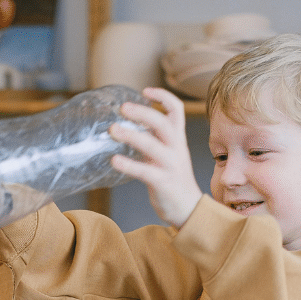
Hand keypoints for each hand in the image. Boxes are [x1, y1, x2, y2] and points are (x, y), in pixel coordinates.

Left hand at [108, 87, 202, 227]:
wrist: (188, 208)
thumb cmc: (172, 178)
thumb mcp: (166, 153)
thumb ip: (153, 139)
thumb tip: (128, 124)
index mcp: (177, 139)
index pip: (176, 110)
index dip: (163, 97)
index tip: (145, 90)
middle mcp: (176, 149)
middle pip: (164, 123)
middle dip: (143, 112)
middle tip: (122, 107)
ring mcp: (171, 166)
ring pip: (153, 145)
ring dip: (131, 135)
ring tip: (112, 130)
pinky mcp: (163, 183)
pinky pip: (145, 171)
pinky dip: (129, 165)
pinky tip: (114, 160)